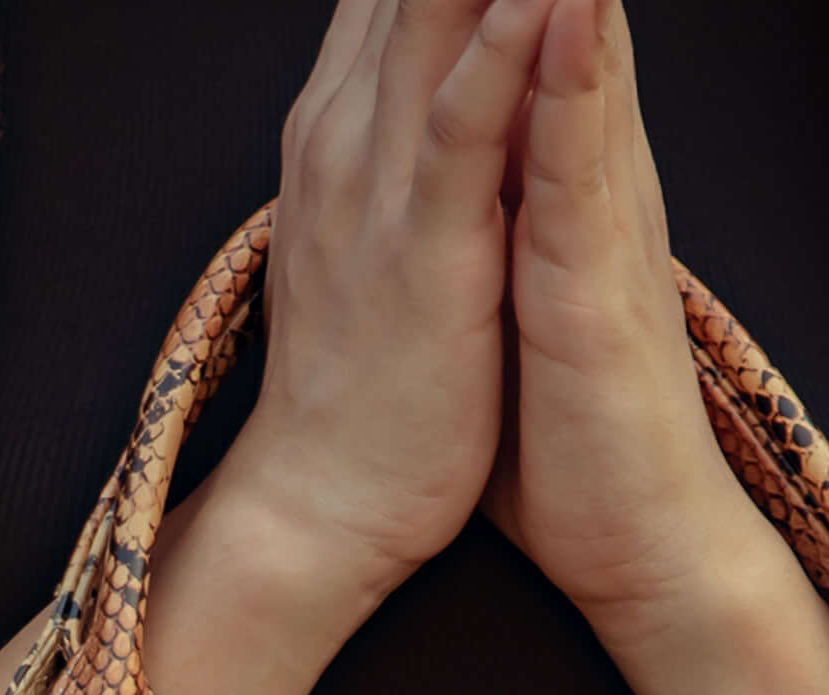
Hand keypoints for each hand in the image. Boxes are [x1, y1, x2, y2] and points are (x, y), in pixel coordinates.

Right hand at [196, 0, 552, 617]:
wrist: (320, 509)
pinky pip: (465, 118)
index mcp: (346, 115)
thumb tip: (419, 57)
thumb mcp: (376, 220)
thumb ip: (394, 126)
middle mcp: (351, 121)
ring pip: (440, 4)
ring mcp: (383, 180)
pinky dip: (507, 41)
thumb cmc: (368, 381)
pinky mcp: (426, 247)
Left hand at [481, 0, 828, 694]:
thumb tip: (454, 191)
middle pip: (562, 20)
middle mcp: (592, 181)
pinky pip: (579, 159)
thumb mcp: (511, 308)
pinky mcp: (596, 286)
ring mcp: (601, 225)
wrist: (640, 554)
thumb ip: (492, 235)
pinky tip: (561, 4)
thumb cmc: (574, 449)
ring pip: (579, 58)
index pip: (529, 35)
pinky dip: (568, 75)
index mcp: (561, 186)